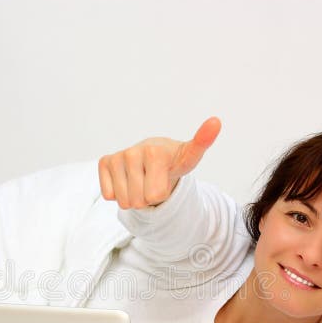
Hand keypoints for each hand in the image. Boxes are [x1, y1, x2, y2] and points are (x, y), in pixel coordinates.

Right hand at [98, 117, 221, 208]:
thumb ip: (202, 142)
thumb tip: (216, 121)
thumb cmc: (172, 161)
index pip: (155, 196)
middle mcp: (133, 152)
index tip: (164, 173)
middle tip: (153, 181)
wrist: (154, 153)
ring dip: (134, 197)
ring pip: (124, 201)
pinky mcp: (104, 162)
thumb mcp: (190, 157)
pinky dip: (118, 193)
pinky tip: (128, 179)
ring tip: (143, 180)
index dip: (161, 193)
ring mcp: (117, 157)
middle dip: (147, 198)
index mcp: (155, 152)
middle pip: (139, 201)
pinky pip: (109, 195)